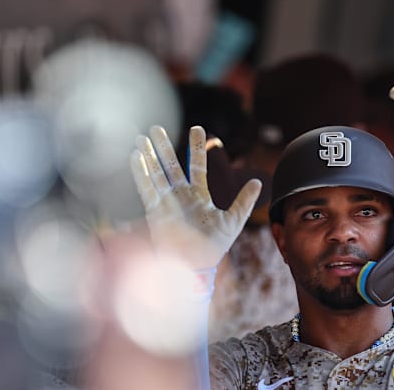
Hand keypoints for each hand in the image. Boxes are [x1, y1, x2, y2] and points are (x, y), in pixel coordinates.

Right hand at [130, 125, 261, 269]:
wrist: (196, 266)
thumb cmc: (214, 246)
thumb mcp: (234, 221)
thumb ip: (243, 201)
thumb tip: (258, 181)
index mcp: (199, 195)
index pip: (198, 165)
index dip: (197, 148)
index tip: (198, 129)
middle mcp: (180, 195)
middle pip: (171, 165)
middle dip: (163, 147)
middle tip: (156, 127)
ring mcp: (166, 202)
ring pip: (156, 173)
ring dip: (148, 156)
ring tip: (141, 137)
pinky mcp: (155, 211)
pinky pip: (146, 188)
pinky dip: (140, 172)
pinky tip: (136, 156)